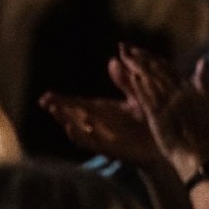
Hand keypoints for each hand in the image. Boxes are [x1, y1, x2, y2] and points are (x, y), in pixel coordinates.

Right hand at [39, 91, 160, 168]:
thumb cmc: (150, 121)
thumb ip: (124, 81)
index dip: (60, 100)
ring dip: (65, 121)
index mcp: (102, 110)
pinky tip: (72, 127)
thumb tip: (113, 59)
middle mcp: (98, 124)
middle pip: (71, 116)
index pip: (77, 104)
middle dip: (57, 109)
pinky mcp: (108, 148)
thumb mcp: (136, 97)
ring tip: (55, 110)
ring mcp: (102, 137)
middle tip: (44, 101)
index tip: (45, 96)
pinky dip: (79, 135)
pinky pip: (90, 143)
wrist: (164, 143)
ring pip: (77, 129)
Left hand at [113, 45, 208, 179]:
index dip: (152, 58)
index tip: (138, 49)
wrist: (200, 155)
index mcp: (188, 89)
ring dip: (140, 68)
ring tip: (127, 56)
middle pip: (158, 71)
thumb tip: (205, 60)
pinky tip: (133, 77)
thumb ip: (203, 82)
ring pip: (153, 82)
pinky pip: (150, 99)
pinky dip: (142, 87)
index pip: (167, 68)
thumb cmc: (201, 132)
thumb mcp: (205, 103)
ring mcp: (170, 104)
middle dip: (142, 59)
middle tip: (127, 47)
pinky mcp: (160, 117)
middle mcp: (179, 93)